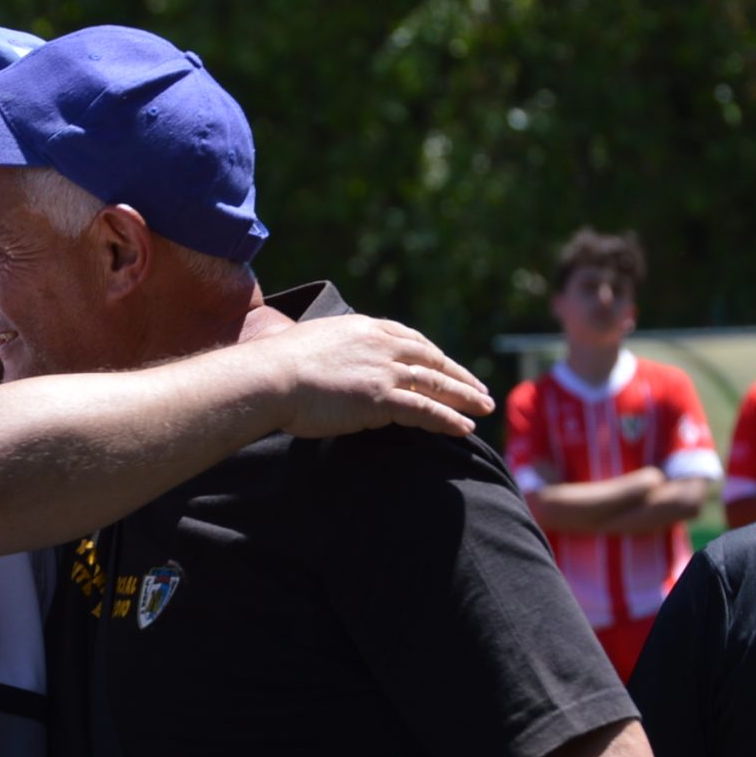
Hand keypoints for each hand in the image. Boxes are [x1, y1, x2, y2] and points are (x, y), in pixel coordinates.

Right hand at [263, 315, 493, 441]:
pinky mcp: (382, 398)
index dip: (433, 356)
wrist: (270, 377)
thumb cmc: (276, 366)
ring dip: (465, 397)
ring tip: (485, 408)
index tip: (446, 366)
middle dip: (459, 375)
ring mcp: (384, 370)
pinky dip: (449, 419)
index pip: (410, 339)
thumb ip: (331, 350)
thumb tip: (325, 363)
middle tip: (480, 389)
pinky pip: (426, 409)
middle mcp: (381, 344)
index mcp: (364, 328)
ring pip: (436, 384)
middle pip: (432, 359)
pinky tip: (465, 428)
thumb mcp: (310, 345)